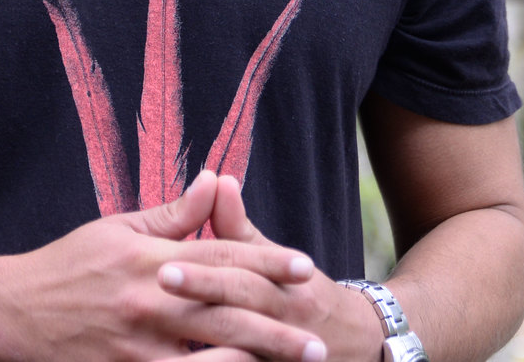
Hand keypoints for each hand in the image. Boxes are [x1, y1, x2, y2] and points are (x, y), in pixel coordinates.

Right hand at [8, 169, 331, 361]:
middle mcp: (151, 300)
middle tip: (319, 340)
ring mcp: (139, 343)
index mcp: (151, 259)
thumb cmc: (67, 267)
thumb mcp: (118, 230)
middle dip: (278, 327)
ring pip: (211, 354)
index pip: (221, 258)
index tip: (306, 268)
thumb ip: (173, 214)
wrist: (12, 312)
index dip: (267, 263)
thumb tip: (215, 180)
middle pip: (228, 312)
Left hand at [154, 175, 389, 361]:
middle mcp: (289, 319)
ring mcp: (287, 355)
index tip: (162, 264)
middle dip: (205, 291)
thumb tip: (217, 180)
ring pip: (249, 347)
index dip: (204, 267)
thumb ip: (239, 229)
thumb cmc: (304, 294)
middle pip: (245, 301)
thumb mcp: (277, 260)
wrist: (363, 345)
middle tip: (161, 280)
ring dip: (214, 343)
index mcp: (284, 284)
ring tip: (171, 338)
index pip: (242, 269)